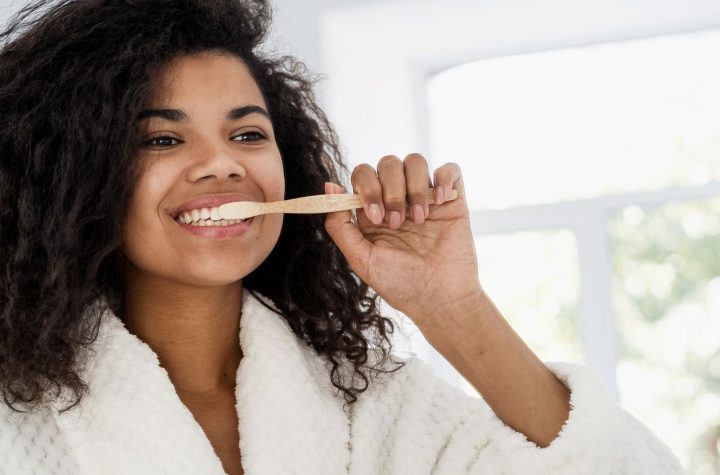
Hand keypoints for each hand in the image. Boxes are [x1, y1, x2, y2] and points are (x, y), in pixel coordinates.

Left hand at [323, 153, 482, 330]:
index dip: (366, 187)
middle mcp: (398, 199)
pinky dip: (444, 178)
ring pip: (415, 161)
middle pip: (388, 163)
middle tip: (398, 223)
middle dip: (391, 190)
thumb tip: (329, 188)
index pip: (363, 174)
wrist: (440, 299)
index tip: (375, 216)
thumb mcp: (361, 259)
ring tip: (420, 219)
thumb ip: (340, 226)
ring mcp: (426, 198)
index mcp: (374, 210)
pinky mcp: (452, 201)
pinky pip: (450, 169)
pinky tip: (440, 202)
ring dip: (415, 187)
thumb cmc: (400, 284)